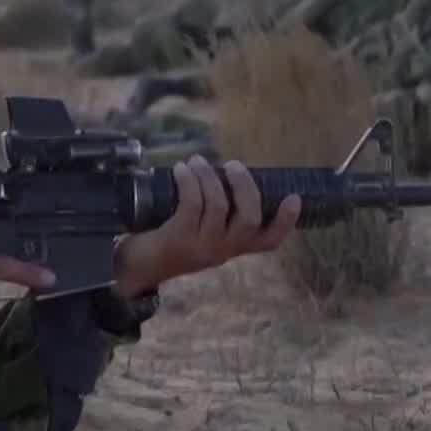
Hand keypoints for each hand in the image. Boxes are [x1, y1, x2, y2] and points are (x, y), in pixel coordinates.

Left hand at [112, 156, 301, 298]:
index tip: (294, 198)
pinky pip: (192, 203)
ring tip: (197, 161)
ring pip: (218, 205)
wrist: (136, 268)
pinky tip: (182, 169)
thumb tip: (225, 173)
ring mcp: (202, 247)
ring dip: (209, 176)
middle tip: (233, 165)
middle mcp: (222, 251)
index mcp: (233, 249)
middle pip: (249, 218)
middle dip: (244, 186)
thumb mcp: (202, 233)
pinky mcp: (178, 238)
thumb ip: (219, 215)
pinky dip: (189, 181)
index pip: (269, 241)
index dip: (286, 221)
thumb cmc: (172, 241)